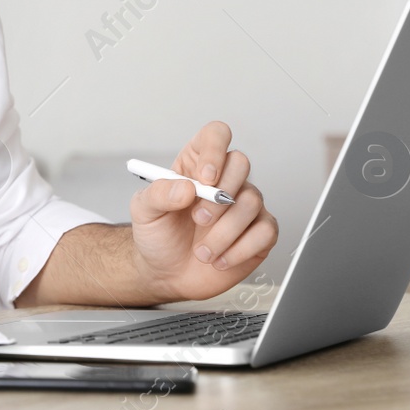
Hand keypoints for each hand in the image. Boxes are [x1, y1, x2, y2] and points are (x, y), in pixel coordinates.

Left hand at [129, 121, 278, 301]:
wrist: (167, 274)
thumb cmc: (157, 236)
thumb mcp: (144, 211)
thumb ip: (159, 194)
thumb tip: (186, 187)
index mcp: (195, 165)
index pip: (215, 136)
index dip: (214, 151)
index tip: (204, 178)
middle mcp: (224, 180)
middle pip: (241, 162)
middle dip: (219, 195)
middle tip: (199, 218)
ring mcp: (244, 205)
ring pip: (252, 202)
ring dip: (224, 232)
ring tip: (202, 251)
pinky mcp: (259, 232)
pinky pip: (265, 232)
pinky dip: (239, 250)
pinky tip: (219, 259)